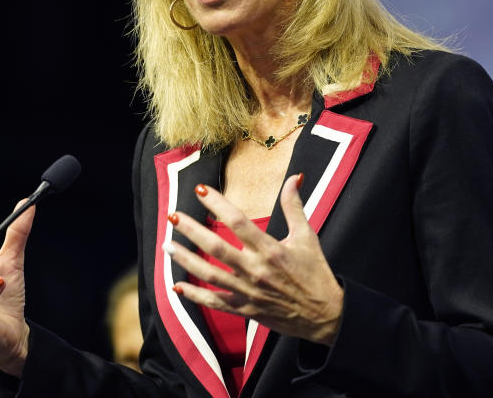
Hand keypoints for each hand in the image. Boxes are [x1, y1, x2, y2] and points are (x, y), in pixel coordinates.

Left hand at [164, 174, 343, 345]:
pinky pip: (214, 302)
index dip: (217, 205)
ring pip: (209, 274)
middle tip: (173, 216)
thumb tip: (293, 177)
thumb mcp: (307, 237)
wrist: (324, 316)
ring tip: (167, 244)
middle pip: (216, 247)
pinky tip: (176, 284)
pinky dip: (194, 295)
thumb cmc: (315, 273)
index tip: (201, 190)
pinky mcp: (245, 309)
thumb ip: (294, 206)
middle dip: (191, 230)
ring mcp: (248, 292)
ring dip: (186, 259)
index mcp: (271, 249)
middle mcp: (256, 270)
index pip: (238, 222)